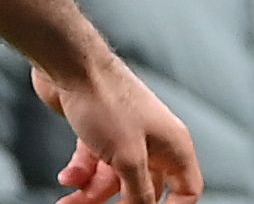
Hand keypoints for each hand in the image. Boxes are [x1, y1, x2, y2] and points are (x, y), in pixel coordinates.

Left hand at [34, 60, 198, 203]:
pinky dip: (81, 172)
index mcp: (173, 146)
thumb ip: (139, 192)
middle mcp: (153, 141)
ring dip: (91, 193)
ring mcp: (124, 134)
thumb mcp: (127, 159)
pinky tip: (67, 178)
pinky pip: (94, 162)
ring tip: (69, 203)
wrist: (69, 63)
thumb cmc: (106, 101)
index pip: (187, 189)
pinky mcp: (98, 130)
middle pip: (144, 188)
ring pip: (114, 178)